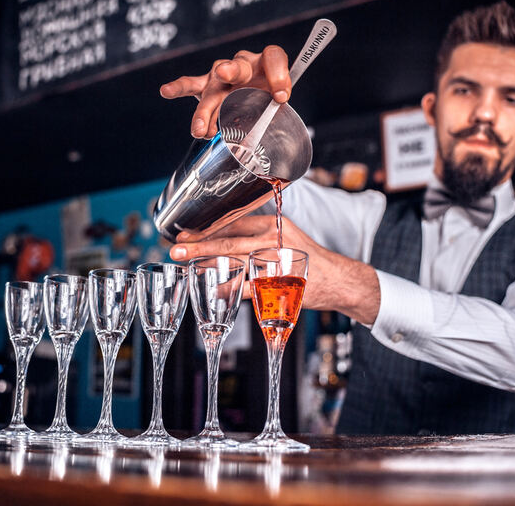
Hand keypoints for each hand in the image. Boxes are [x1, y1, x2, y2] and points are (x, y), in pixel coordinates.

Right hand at [159, 46, 290, 138]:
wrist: (256, 98)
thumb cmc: (268, 96)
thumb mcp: (280, 99)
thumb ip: (280, 97)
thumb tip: (278, 100)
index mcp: (265, 62)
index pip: (273, 57)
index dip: (278, 74)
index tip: (281, 96)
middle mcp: (241, 64)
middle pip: (236, 68)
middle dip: (230, 71)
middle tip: (225, 76)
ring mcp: (221, 75)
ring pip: (213, 87)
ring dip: (205, 109)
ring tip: (200, 129)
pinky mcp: (207, 86)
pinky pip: (191, 85)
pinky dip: (178, 88)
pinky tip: (165, 91)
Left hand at [168, 216, 380, 323]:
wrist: (338, 280)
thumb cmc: (307, 259)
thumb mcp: (285, 237)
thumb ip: (258, 235)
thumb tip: (225, 236)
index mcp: (272, 226)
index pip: (234, 223)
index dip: (207, 228)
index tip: (185, 232)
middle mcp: (273, 240)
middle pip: (230, 241)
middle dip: (200, 245)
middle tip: (176, 248)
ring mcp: (276, 262)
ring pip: (235, 262)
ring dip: (208, 265)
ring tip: (187, 267)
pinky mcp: (280, 284)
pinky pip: (249, 287)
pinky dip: (229, 290)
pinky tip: (212, 291)